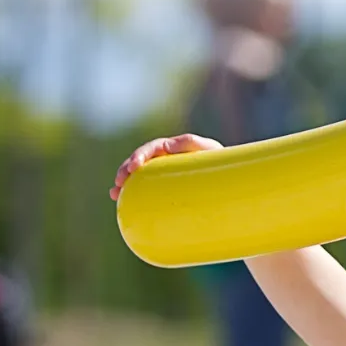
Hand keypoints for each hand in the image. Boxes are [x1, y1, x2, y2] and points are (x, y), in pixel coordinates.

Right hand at [108, 133, 222, 200]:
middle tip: (119, 182)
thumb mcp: (211, 150)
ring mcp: (163, 176)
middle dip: (126, 170)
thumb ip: (192, 143)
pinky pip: (145, 191)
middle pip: (140, 164)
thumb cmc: (222, 163)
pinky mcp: (164, 189)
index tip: (134, 167)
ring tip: (115, 193)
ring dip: (124, 184)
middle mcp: (165, 161)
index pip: (152, 149)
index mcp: (174, 149)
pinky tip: (120, 202)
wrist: (230, 181)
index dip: (139, 156)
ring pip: (139, 178)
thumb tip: (167, 145)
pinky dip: (132, 196)